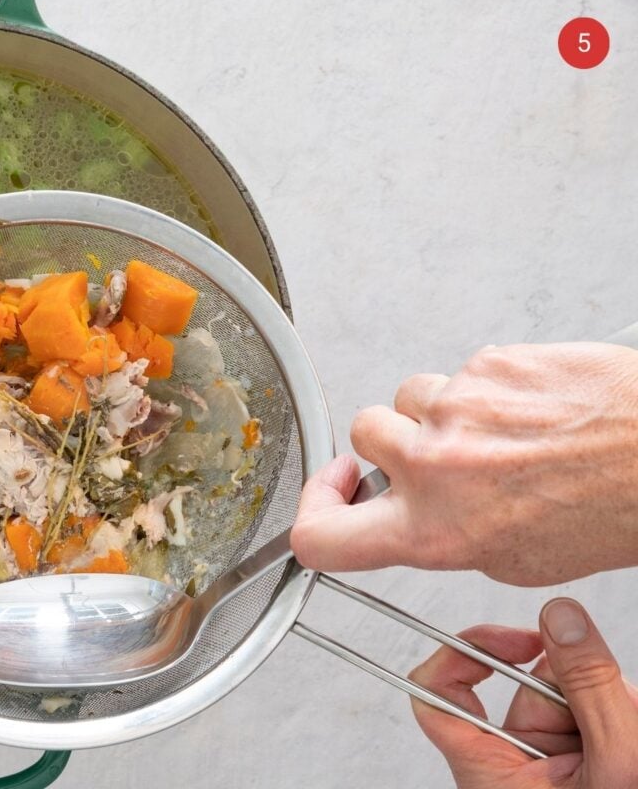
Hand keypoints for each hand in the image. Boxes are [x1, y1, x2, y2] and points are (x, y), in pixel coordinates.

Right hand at [290, 342, 637, 584]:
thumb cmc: (612, 509)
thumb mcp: (515, 558)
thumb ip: (442, 535)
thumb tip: (411, 518)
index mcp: (434, 530)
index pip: (320, 534)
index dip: (315, 510)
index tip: (333, 492)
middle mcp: (434, 466)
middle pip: (361, 433)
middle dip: (391, 439)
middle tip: (435, 453)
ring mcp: (457, 407)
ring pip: (411, 395)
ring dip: (439, 410)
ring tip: (495, 429)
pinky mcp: (488, 364)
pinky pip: (462, 371)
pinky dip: (486, 387)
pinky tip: (526, 408)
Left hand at [409, 598, 637, 787]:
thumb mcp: (617, 761)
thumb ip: (588, 685)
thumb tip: (560, 615)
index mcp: (488, 774)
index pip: (433, 698)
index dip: (459, 655)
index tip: (515, 642)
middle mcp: (511, 762)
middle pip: (524, 688)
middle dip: (578, 688)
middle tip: (621, 713)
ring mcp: (548, 757)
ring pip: (567, 693)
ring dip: (613, 701)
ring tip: (634, 731)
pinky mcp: (579, 752)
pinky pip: (593, 707)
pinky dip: (623, 712)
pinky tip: (636, 727)